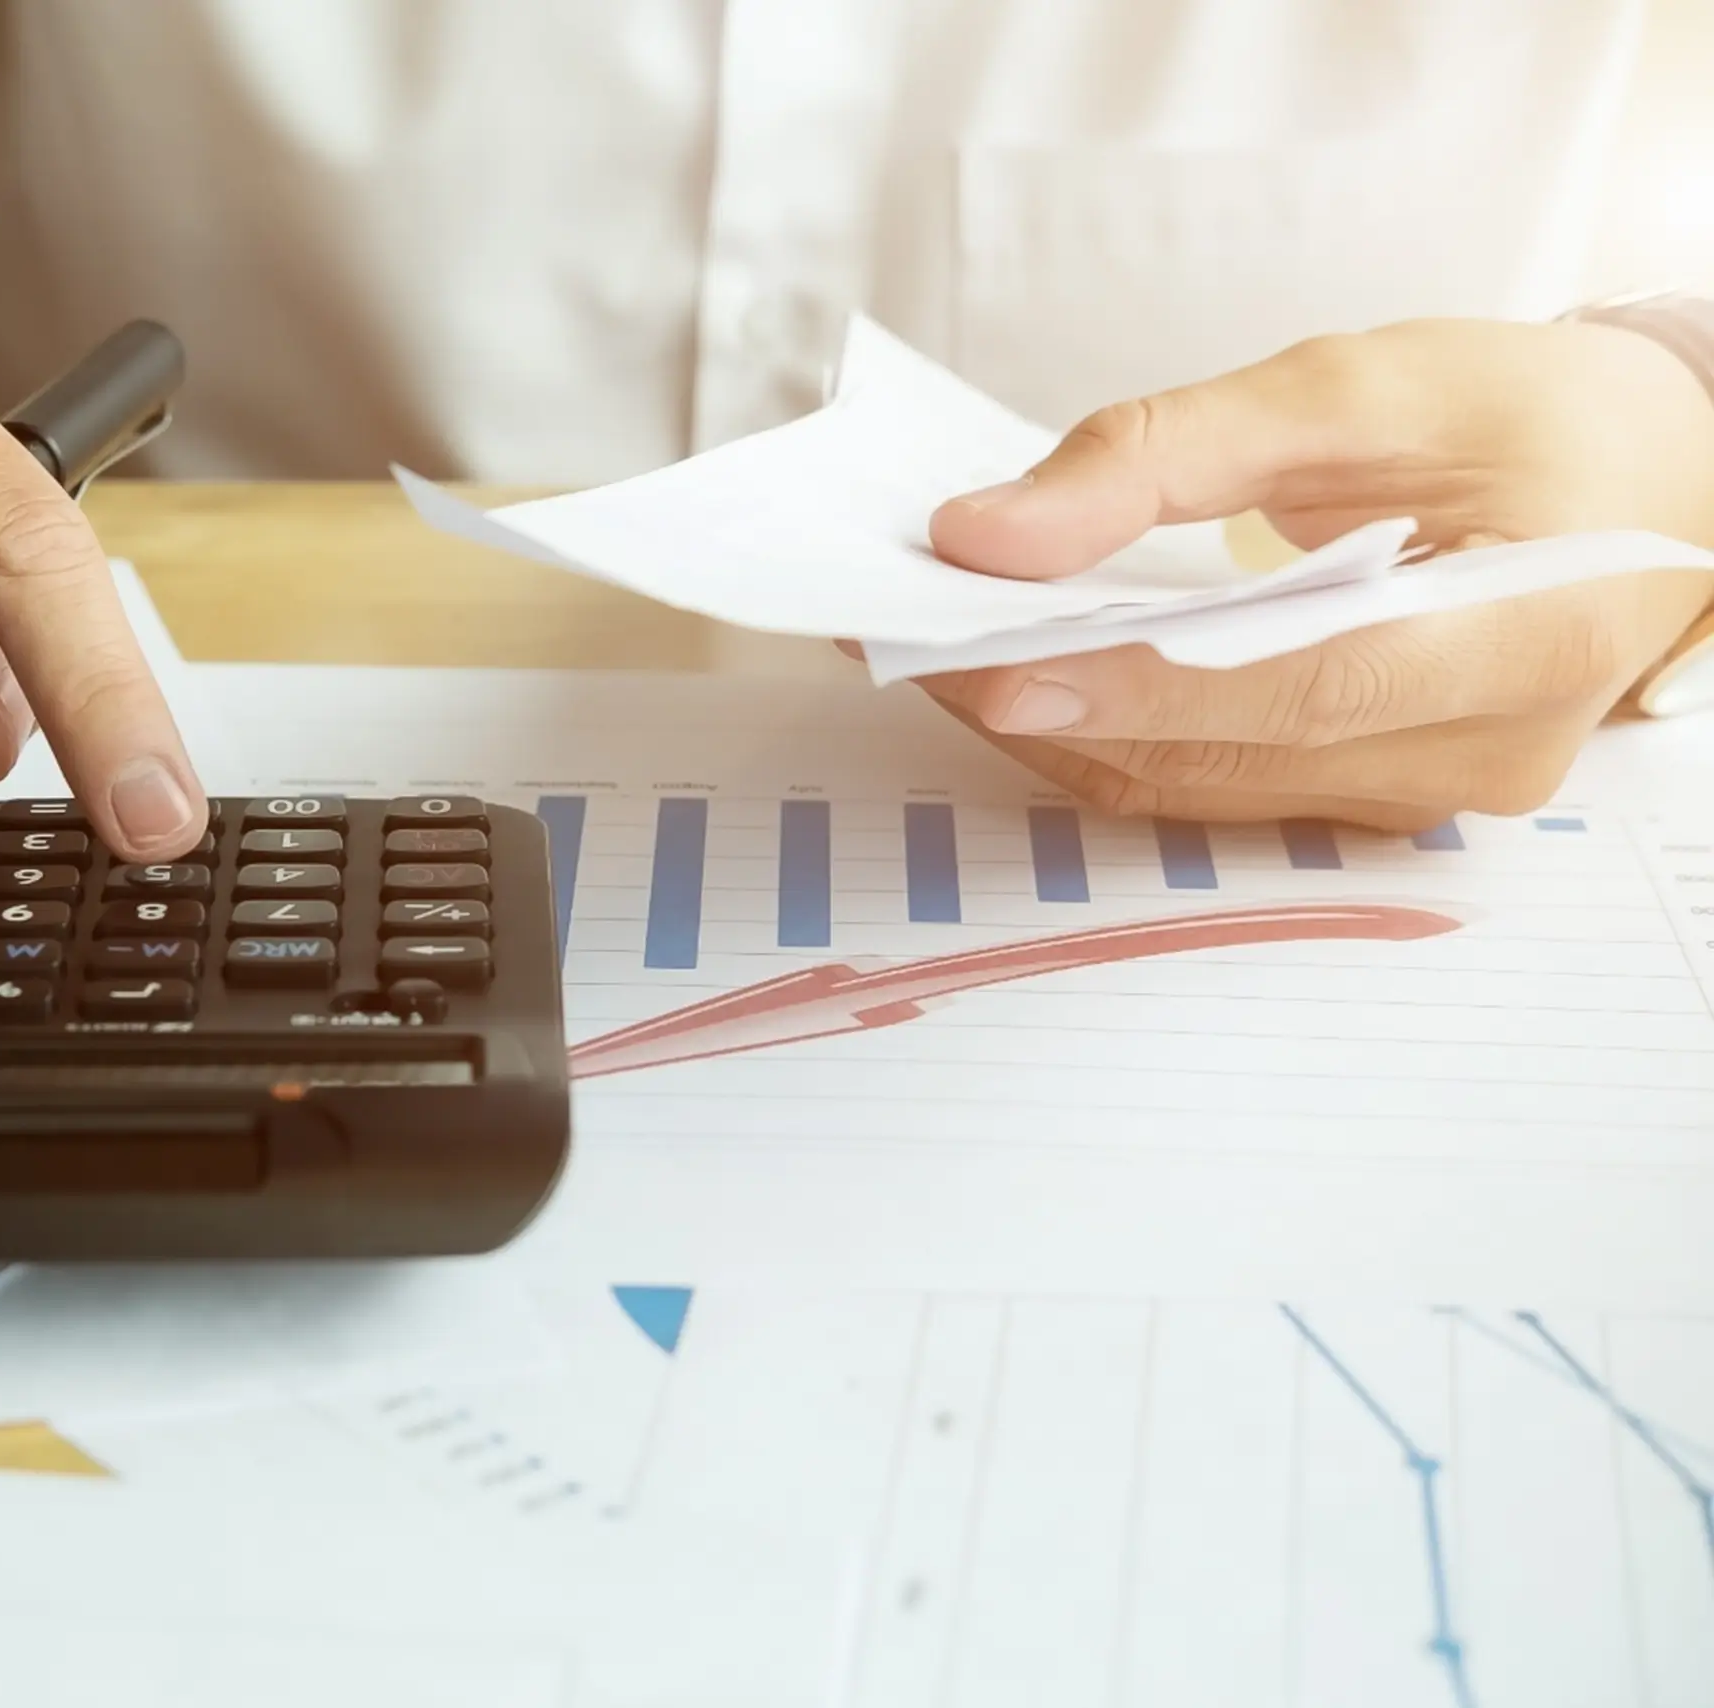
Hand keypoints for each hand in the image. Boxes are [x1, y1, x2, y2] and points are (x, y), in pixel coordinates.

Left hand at [907, 319, 1713, 831]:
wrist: (1649, 476)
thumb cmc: (1529, 416)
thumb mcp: (1362, 383)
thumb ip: (1169, 452)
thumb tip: (988, 532)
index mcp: (1535, 628)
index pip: (1310, 682)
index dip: (1142, 684)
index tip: (990, 665)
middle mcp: (1487, 747)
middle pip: (1235, 752)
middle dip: (1053, 703)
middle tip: (904, 642)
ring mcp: (1429, 793)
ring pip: (1204, 788)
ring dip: (1060, 727)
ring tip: (932, 651)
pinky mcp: (1371, 798)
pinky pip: (1216, 786)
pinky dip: (1110, 733)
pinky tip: (1022, 675)